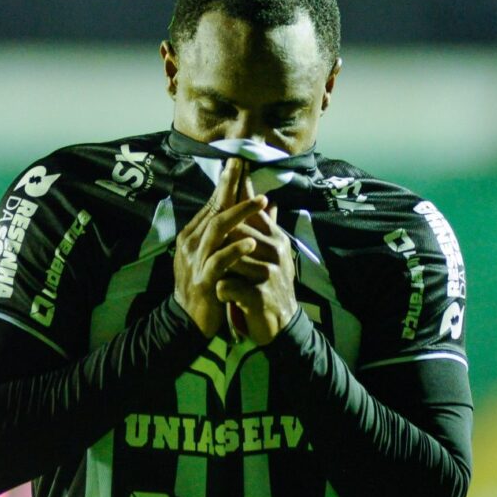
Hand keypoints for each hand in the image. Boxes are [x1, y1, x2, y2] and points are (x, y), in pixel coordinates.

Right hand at [174, 158, 266, 337]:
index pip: (212, 202)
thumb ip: (237, 230)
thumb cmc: (209, 286)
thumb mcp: (220, 255)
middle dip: (229, 185)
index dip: (226, 182)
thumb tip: (266, 205)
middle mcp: (191, 243)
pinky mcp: (204, 280)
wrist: (189, 322)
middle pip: (213, 208)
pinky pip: (220, 261)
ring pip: (217, 229)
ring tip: (261, 200)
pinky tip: (251, 242)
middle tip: (244, 164)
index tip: (240, 161)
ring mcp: (195, 260)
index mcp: (193, 235)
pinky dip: (235, 250)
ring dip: (240, 213)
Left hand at [216, 203, 298, 344]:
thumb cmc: (272, 285)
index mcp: (277, 239)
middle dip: (220, 242)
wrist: (283, 324)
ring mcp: (269, 273)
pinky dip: (221, 291)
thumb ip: (268, 227)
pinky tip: (223, 296)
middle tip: (212, 254)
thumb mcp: (274, 254)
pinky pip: (227, 286)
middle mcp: (276, 251)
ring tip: (218, 277)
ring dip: (220, 269)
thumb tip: (270, 201)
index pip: (254, 210)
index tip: (231, 172)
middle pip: (236, 231)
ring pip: (229, 258)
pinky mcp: (259, 295)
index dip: (239, 196)